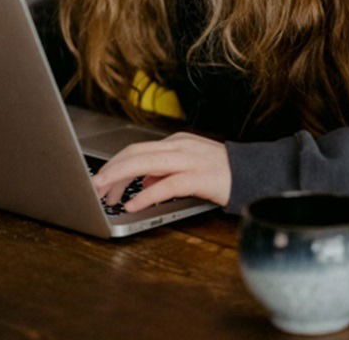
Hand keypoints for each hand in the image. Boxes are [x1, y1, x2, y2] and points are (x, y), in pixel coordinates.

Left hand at [90, 132, 230, 212]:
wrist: (254, 174)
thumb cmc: (223, 173)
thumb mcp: (189, 167)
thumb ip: (165, 171)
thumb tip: (143, 180)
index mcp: (176, 143)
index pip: (136, 150)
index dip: (114, 166)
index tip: (100, 181)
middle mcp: (179, 147)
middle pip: (134, 154)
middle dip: (110, 170)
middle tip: (94, 187)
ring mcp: (189, 160)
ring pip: (144, 164)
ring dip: (120, 179)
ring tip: (105, 194)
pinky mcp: (198, 177)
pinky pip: (165, 185)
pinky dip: (145, 195)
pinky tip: (133, 204)